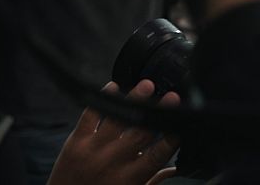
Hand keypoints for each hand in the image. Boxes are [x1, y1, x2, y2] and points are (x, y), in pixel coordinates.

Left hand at [47, 80, 179, 184]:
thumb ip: (151, 180)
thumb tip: (174, 168)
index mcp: (130, 179)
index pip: (156, 155)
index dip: (171, 138)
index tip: (184, 122)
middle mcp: (112, 162)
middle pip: (141, 132)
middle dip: (159, 112)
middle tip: (173, 96)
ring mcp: (92, 150)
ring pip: (117, 119)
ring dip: (134, 99)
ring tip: (147, 84)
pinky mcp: (75, 141)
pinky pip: (90, 115)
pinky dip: (102, 99)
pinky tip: (113, 86)